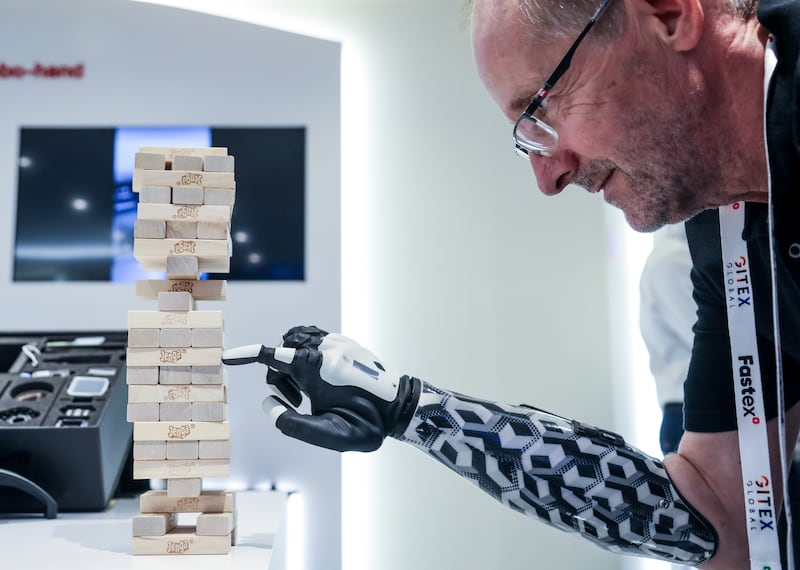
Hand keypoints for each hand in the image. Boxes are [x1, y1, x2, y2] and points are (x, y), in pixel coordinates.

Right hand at [222, 326, 420, 451]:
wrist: (400, 408)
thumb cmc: (366, 424)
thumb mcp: (329, 434)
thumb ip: (293, 425)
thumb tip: (269, 404)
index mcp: (316, 370)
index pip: (274, 356)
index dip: (248, 355)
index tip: (228, 357)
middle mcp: (324, 350)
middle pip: (282, 353)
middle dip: (280, 378)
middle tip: (297, 403)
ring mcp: (336, 344)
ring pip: (297, 341)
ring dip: (292, 364)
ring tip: (308, 391)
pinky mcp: (346, 343)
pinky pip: (315, 338)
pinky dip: (307, 355)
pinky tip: (319, 378)